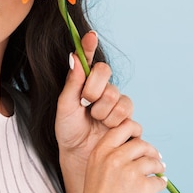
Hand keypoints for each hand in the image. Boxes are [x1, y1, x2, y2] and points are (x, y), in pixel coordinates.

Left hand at [55, 31, 134, 192]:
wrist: (80, 156)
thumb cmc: (68, 131)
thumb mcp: (64, 107)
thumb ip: (71, 83)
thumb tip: (73, 56)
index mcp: (85, 83)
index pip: (89, 60)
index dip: (89, 46)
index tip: (90, 35)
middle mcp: (103, 90)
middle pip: (106, 73)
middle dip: (93, 89)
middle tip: (85, 103)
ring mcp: (117, 105)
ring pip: (118, 95)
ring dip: (104, 111)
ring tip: (95, 121)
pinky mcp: (128, 122)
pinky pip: (128, 115)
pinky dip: (115, 123)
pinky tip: (108, 130)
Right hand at [80, 120, 166, 192]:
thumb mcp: (95, 169)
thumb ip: (110, 153)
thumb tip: (135, 144)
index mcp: (100, 152)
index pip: (122, 128)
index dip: (134, 129)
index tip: (140, 135)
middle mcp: (114, 159)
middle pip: (141, 144)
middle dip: (151, 151)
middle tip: (156, 156)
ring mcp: (129, 172)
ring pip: (152, 161)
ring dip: (158, 166)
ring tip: (159, 170)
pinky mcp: (143, 187)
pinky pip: (159, 180)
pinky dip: (160, 184)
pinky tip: (157, 186)